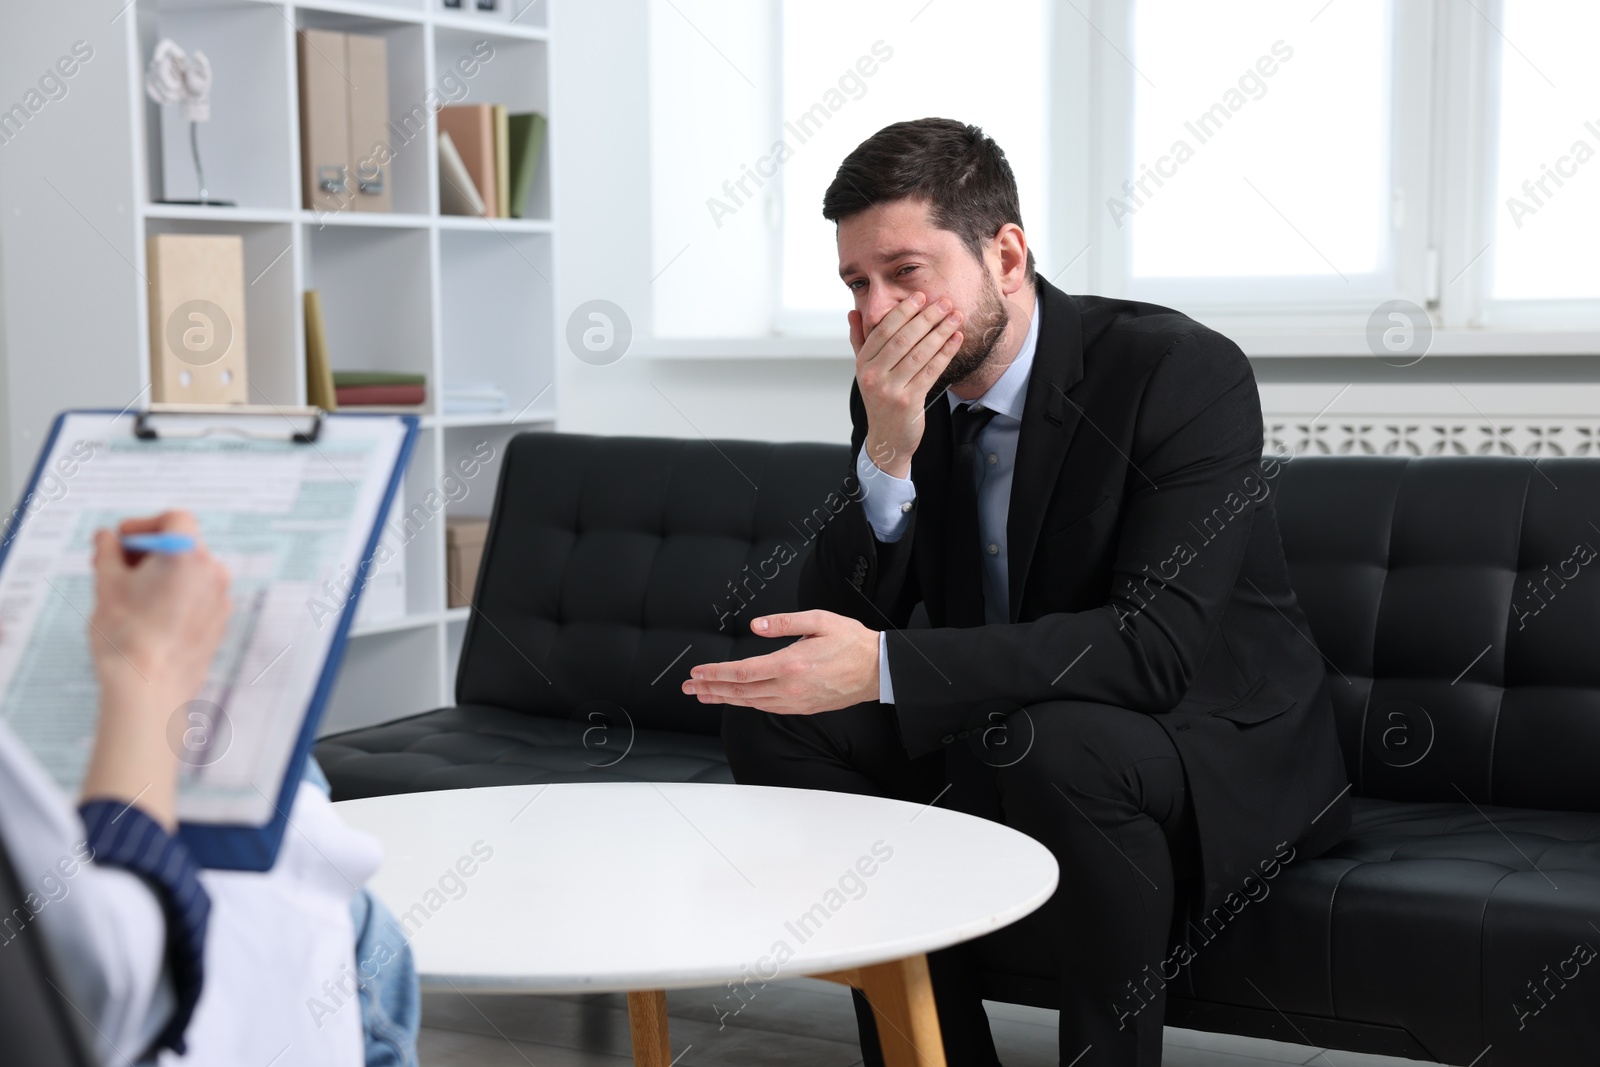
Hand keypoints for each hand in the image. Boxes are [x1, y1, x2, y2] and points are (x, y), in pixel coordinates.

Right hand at [89, 510, 232, 703]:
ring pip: (191, 572)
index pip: (174, 519)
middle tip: (116, 567)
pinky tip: (150, 615)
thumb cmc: (127, 637)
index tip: (123, 540)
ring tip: (130, 595)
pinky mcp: (219, 622)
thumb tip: (107, 538)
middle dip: (148, 551)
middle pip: (183, 545)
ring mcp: (220, 599)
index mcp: (188, 555)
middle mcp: (213, 573)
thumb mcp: (106, 584)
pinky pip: (198, 596)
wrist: (148, 687)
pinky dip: (177, 595)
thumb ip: (108, 552)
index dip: (144, 525)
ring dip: (163, 574)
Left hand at [683, 610, 878, 714]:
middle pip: (740, 692)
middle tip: (689, 687)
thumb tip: (756, 625)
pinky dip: (747, 703)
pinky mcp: (802, 707)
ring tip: (705, 694)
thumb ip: (784, 623)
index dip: (715, 673)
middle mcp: (789, 688)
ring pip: (751, 703)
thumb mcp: (819, 620)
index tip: (697, 672)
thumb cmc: (851, 642)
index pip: (741, 672)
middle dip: (710, 688)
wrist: (877, 669)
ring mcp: (795, 701)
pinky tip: (737, 699)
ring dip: (724, 699)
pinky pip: (767, 707)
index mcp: (790, 664)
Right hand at [852, 292, 963, 479]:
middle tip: (944, 302)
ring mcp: (891, 390)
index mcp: (863, 364)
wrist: (887, 439)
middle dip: (926, 318)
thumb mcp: (865, 371)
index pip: (883, 330)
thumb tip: (853, 312)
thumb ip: (859, 341)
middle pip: (903, 339)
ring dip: (940, 332)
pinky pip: (931, 371)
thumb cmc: (880, 400)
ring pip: (919, 353)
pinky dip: (946, 352)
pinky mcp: (909, 402)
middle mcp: (874, 376)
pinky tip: (956, 339)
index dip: (903, 311)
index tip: (920, 296)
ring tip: (955, 316)